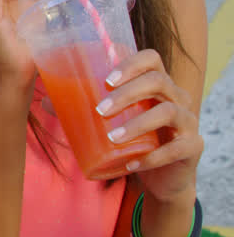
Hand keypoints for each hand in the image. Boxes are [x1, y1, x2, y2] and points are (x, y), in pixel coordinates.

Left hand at [98, 49, 201, 203]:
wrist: (162, 177)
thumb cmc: (135, 140)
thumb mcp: (112, 122)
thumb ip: (83, 110)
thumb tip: (44, 102)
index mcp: (157, 85)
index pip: (152, 59)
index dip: (131, 64)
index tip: (106, 79)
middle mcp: (177, 98)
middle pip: (158, 82)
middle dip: (127, 93)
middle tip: (100, 110)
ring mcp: (189, 122)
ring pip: (168, 112)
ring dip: (137, 124)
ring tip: (113, 138)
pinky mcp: (192, 148)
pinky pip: (176, 149)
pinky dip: (152, 157)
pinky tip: (132, 165)